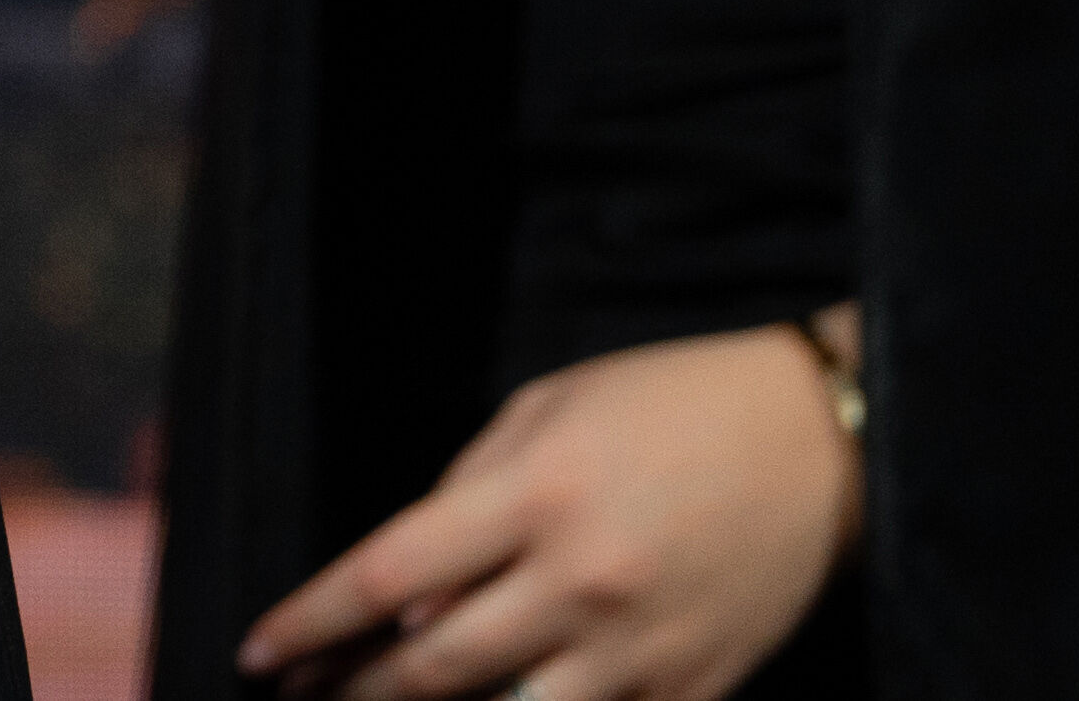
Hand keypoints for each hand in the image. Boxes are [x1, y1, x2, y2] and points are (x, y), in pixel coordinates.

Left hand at [244, 324, 857, 700]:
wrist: (817, 444)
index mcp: (533, 494)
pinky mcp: (696, 690)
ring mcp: (640, 647)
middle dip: (353, 693)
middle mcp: (579, 579)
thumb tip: (402, 597)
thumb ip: (465, 495)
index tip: (260, 653)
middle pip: (433, 668)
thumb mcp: (544, 410)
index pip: (385, 576)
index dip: (309, 624)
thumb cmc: (666, 407)